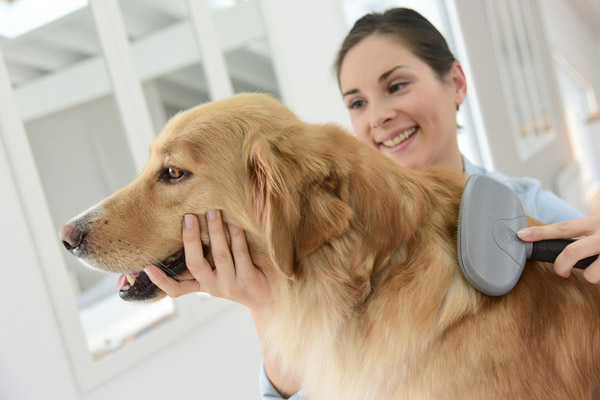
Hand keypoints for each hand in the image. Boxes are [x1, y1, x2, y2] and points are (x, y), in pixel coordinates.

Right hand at [144, 210, 272, 311]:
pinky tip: (235, 222)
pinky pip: (241, 253)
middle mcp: (214, 287)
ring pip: (220, 255)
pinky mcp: (249, 280)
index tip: (146, 267)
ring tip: (213, 211)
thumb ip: (204, 261)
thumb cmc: (239, 277)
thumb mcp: (218, 275)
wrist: (269, 298)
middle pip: (196, 264)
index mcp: (202, 285)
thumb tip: (188, 229)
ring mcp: (231, 284)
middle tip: (188, 216)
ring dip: (215, 231)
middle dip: (191, 239)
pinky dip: (236, 236)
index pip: (176, 289)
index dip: (161, 280)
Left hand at [518, 215, 599, 282]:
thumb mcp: (598, 228)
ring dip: (591, 275)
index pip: (563, 228)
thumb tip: (553, 244)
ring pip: (591, 273)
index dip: (540, 233)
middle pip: (572, 252)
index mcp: (593, 223)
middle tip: (561, 272)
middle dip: (561, 266)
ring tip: (596, 269)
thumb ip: (582, 233)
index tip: (522, 235)